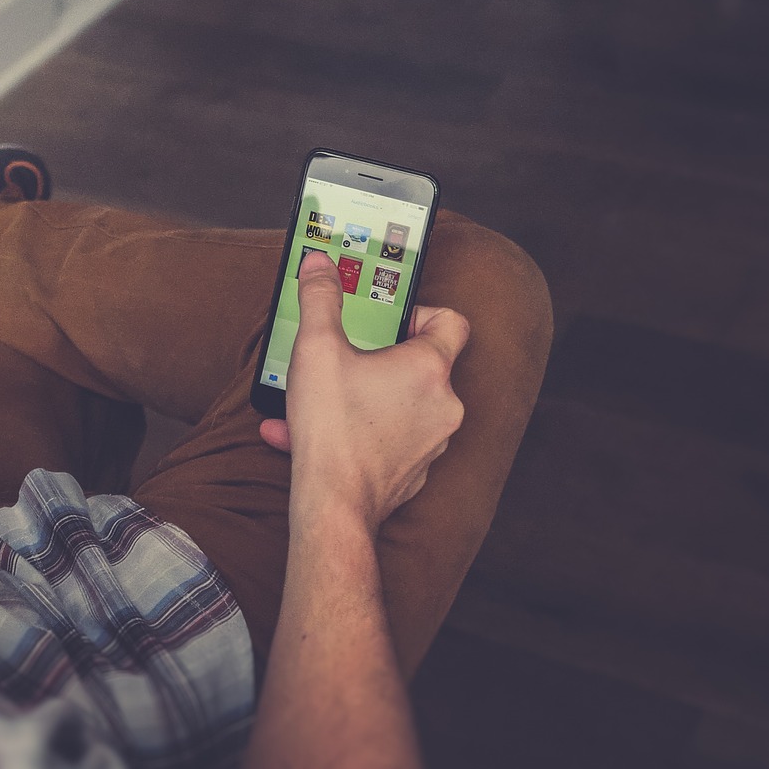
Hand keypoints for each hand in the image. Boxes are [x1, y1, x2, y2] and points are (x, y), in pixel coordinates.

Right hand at [260, 249, 468, 533]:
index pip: (452, 320)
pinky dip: (360, 433)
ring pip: (404, 406)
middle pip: (425, 365)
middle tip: (347, 359)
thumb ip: (319, 299)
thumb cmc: (333, 428)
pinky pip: (390, 440)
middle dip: (381, 359)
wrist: (335, 504)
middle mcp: (443, 404)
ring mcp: (433, 442)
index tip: (389, 321)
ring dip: (366, 398)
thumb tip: (319, 263)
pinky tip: (317, 437)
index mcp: (429, 367)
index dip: (421, 312)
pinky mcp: (415, 472)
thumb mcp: (316, 348)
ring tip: (321, 401)